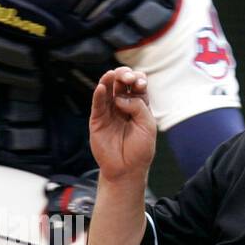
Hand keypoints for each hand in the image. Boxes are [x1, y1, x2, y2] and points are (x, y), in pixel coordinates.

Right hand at [89, 68, 156, 182]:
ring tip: (112, 75)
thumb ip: (138, 107)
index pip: (137, 84)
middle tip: (128, 78)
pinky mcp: (97, 120)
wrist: (127, 169)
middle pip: (121, 82)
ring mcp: (109, 111)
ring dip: (109, 79)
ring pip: (107, 89)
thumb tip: (120, 98)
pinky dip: (98, 94)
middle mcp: (123, 105)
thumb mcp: (148, 125)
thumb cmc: (140, 149)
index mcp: (138, 104)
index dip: (138, 79)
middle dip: (124, 75)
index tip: (140, 85)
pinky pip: (97, 103)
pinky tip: (101, 87)